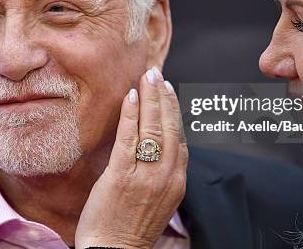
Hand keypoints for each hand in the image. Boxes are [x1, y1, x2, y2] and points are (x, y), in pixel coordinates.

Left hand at [75, 67, 187, 248]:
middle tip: (157, 74)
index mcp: (177, 181)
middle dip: (164, 97)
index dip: (175, 111)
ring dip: (150, 99)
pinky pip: (128, 138)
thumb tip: (158, 147)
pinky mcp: (122, 176)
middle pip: (170, 128)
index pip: (181, 138)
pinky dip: (130, 114)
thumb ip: (162, 173)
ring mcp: (145, 176)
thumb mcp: (159, 201)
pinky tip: (130, 96)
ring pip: (153, 128)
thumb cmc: (132, 228)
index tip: (169, 91)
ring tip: (146, 77)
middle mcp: (166, 176)